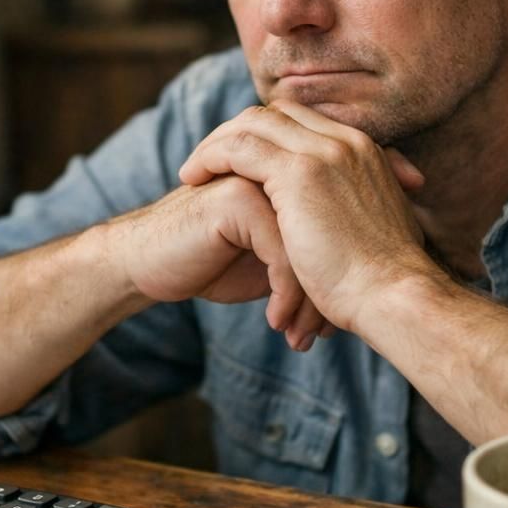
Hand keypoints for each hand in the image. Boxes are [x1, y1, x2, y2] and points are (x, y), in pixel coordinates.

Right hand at [106, 174, 329, 349]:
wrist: (147, 264)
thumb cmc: (209, 263)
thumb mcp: (270, 260)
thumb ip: (308, 254)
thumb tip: (360, 288)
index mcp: (294, 177)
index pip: (339, 225)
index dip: (344, 273)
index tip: (342, 321)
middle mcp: (281, 171)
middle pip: (330, 234)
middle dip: (330, 292)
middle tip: (326, 334)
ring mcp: (259, 180)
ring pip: (311, 246)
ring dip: (309, 301)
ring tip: (301, 337)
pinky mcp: (237, 200)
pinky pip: (283, 253)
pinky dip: (286, 296)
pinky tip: (276, 323)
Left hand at [177, 102, 430, 336]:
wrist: (394, 297)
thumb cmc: (384, 284)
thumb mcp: (374, 234)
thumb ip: (354, 216)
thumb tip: (339, 230)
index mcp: (366, 153)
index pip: (305, 121)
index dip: (267, 135)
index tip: (240, 161)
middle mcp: (347, 143)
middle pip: (277, 113)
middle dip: (238, 132)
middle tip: (208, 160)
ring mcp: (325, 153)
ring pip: (254, 123)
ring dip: (217, 143)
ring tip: (192, 172)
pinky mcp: (301, 173)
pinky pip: (240, 146)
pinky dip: (211, 156)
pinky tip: (193, 179)